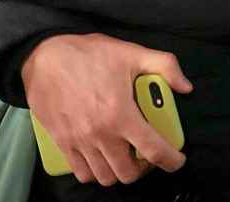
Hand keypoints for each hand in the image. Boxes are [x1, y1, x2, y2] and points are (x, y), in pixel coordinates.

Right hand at [22, 33, 192, 185]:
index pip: (154, 150)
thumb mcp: (131, 52)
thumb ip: (165, 67)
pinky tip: (100, 156)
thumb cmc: (89, 53)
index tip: (177, 160)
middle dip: (143, 168)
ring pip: (105, 177)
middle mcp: (101, 134)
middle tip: (146, 153)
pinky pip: (81, 172)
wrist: (44, 55)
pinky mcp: (61, 142)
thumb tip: (185, 86)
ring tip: (124, 155)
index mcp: (121, 113)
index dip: (171, 160)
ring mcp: (79, 141)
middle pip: (128, 173)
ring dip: (118, 171)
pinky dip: (94, 171)